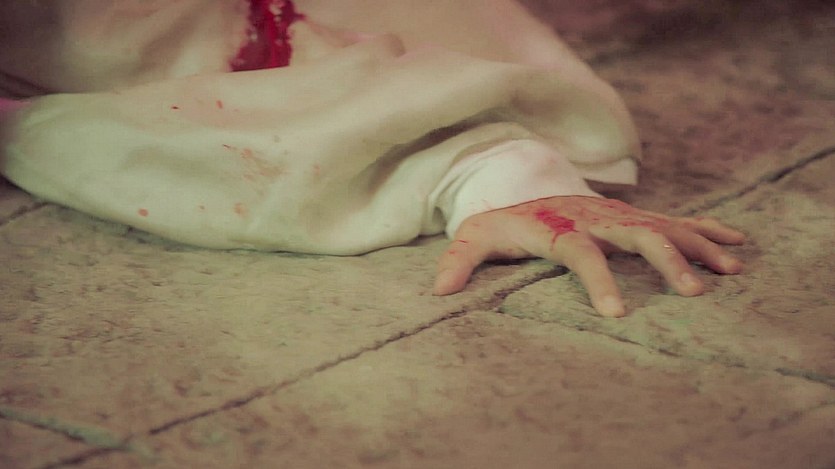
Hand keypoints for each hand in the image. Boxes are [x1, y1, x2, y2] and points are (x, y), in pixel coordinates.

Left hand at [433, 196, 744, 316]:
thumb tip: (439, 292)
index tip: (617, 314)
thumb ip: (459, 261)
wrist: (528, 186)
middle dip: (666, 260)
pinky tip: (737, 245)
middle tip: (691, 291)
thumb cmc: (504, 221)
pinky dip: (707, 230)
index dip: (598, 280)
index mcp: (558, 226)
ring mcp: (620, 215)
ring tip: (729, 270)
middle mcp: (596, 217)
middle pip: (638, 233)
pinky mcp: (635, 216)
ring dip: (698, 246)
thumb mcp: (475, 235)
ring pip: (666, 225)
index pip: (580, 252)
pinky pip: (677, 220)